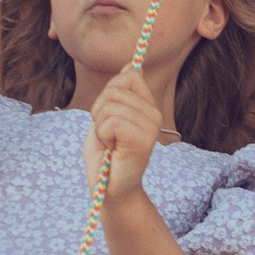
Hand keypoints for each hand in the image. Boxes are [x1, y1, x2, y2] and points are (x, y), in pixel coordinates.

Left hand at [84, 67, 165, 200]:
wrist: (109, 189)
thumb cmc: (106, 155)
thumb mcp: (107, 116)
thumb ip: (119, 93)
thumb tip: (132, 65)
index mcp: (148, 106)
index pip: (128, 76)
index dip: (108, 93)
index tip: (109, 117)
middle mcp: (154, 114)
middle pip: (114, 90)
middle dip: (99, 112)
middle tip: (108, 135)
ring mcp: (151, 127)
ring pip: (110, 106)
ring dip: (99, 127)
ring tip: (110, 144)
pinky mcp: (143, 140)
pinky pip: (111, 121)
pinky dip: (102, 136)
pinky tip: (113, 150)